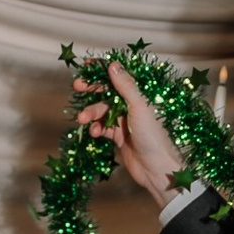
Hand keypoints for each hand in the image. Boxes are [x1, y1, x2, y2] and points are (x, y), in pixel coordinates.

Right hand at [75, 64, 184, 208]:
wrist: (156, 168)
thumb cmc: (154, 135)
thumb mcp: (140, 107)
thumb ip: (126, 86)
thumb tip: (113, 65)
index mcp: (140, 95)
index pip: (119, 77)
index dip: (103, 70)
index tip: (87, 65)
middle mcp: (131, 106)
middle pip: (107, 93)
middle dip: (92, 90)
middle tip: (77, 86)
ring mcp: (124, 121)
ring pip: (101, 111)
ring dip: (91, 113)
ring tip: (83, 119)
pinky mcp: (118, 136)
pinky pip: (102, 127)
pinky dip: (96, 128)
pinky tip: (95, 133)